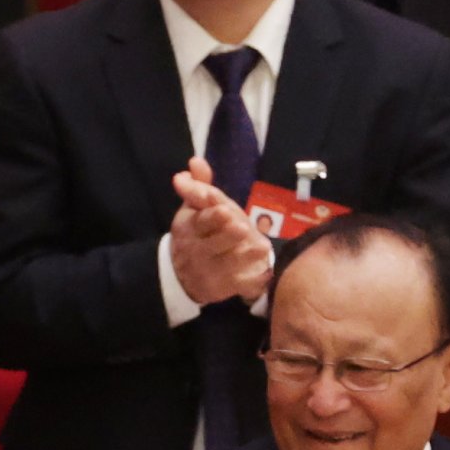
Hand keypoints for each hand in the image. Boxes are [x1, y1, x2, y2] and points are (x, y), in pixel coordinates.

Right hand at [167, 157, 275, 308]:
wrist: (183, 274)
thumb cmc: (197, 233)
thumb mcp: (193, 210)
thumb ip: (199, 186)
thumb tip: (195, 161)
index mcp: (189, 227)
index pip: (200, 221)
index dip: (212, 217)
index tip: (224, 210)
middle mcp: (196, 250)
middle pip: (214, 244)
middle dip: (228, 236)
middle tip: (242, 227)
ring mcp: (210, 271)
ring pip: (228, 265)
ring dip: (245, 257)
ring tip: (262, 247)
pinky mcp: (223, 289)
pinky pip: (240, 286)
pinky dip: (254, 282)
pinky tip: (266, 274)